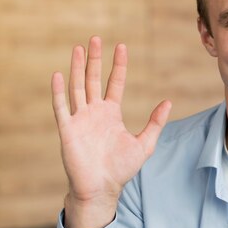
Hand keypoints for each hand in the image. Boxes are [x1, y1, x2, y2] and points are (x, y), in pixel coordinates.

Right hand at [51, 36, 170, 227]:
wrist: (102, 188)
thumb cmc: (121, 169)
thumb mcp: (144, 144)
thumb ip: (155, 123)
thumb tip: (168, 102)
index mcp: (111, 114)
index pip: (115, 83)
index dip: (118, 65)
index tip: (121, 46)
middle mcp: (94, 113)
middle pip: (93, 80)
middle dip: (95, 59)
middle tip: (95, 39)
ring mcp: (80, 120)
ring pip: (77, 88)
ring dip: (77, 68)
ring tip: (78, 48)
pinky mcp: (68, 130)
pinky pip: (62, 108)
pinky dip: (59, 92)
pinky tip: (59, 75)